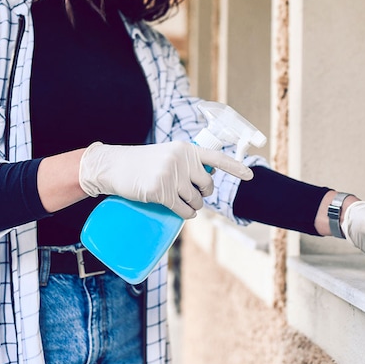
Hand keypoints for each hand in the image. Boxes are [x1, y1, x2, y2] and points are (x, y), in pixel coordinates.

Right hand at [78, 141, 253, 218]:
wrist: (113, 166)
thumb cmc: (141, 163)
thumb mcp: (167, 154)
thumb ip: (186, 162)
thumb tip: (207, 178)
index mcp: (185, 149)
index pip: (216, 158)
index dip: (235, 168)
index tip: (251, 176)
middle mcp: (181, 160)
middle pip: (207, 186)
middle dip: (203, 195)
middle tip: (192, 195)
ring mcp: (170, 176)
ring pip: (196, 201)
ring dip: (193, 207)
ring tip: (182, 203)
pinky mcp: (159, 192)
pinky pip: (182, 210)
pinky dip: (185, 214)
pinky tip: (182, 213)